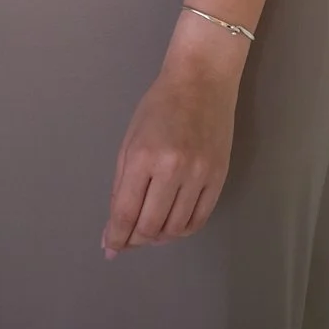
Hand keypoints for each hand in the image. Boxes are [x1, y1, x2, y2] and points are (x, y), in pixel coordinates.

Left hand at [100, 59, 236, 258]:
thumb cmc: (159, 106)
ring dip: (159, 237)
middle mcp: (173, 169)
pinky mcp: (219, 177)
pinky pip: (199, 220)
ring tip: (150, 228)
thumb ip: (120, 186)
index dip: (116, 237)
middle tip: (129, 237)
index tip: (110, 248)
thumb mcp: (129, 140)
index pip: (126, 212)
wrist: (202, 81)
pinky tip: (172, 224)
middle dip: (135, 239)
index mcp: (143, 156)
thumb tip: (112, 231)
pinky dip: (182, 230)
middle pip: (151, 226)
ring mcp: (199, 174)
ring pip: (175, 229)